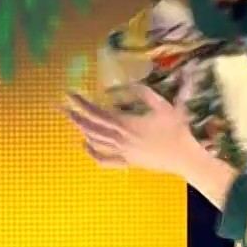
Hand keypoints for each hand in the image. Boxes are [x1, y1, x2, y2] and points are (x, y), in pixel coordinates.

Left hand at [65, 83, 199, 177]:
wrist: (184, 157)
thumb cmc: (176, 130)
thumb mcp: (163, 105)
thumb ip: (144, 93)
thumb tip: (126, 84)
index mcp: (126, 123)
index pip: (97, 112)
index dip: (82, 103)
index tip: (70, 94)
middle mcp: (120, 139)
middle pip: (91, 127)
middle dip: (76, 116)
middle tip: (62, 107)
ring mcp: (122, 153)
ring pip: (96, 141)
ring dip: (82, 130)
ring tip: (73, 120)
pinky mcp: (128, 162)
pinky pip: (105, 160)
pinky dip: (93, 153)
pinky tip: (85, 146)